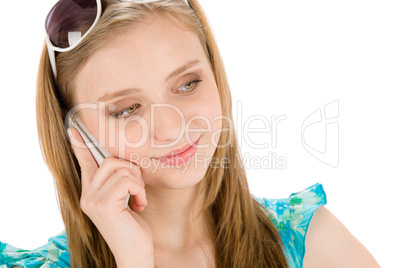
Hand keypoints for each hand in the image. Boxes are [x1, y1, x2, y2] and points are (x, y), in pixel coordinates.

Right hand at [68, 127, 153, 266]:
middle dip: (131, 169)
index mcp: (90, 193)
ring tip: (139, 198)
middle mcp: (87, 196)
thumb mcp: (123, 200)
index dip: (81, 145)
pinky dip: (139, 190)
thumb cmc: (132, 227)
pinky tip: (140, 205)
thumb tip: (123, 161)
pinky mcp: (104, 205)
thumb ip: (117, 182)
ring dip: (137, 181)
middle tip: (138, 188)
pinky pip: (128, 180)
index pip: (85, 164)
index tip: (74, 130)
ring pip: (120, 168)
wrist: (135, 253)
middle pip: (110, 160)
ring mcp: (93, 200)